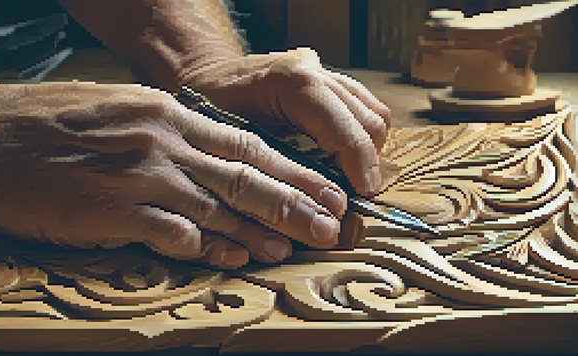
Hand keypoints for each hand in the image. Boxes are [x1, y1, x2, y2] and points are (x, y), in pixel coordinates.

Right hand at [0, 82, 347, 267]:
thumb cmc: (49, 124)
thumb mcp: (120, 109)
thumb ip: (168, 133)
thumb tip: (208, 160)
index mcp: (168, 114)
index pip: (247, 144)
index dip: (291, 170)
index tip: (324, 189)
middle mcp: (162, 141)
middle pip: (244, 176)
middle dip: (293, 203)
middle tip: (331, 225)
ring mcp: (139, 175)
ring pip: (217, 206)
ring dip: (258, 231)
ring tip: (292, 248)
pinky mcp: (111, 209)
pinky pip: (172, 232)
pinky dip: (206, 247)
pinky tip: (231, 259)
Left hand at [184, 47, 390, 197]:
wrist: (204, 74)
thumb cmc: (206, 107)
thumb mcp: (226, 140)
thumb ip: (264, 169)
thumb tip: (301, 210)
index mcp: (289, 81)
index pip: (344, 126)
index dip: (359, 165)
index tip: (363, 197)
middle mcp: (312, 69)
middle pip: (369, 119)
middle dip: (368, 163)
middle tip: (356, 198)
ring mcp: (322, 70)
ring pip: (373, 112)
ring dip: (368, 151)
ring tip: (351, 182)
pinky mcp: (327, 78)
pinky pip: (362, 108)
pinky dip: (360, 137)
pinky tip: (343, 162)